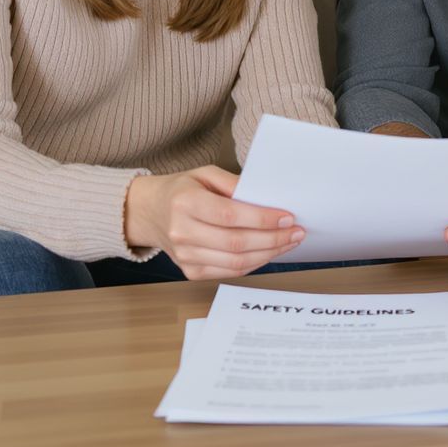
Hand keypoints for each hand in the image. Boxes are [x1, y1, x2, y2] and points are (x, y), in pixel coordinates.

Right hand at [124, 167, 304, 279]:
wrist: (149, 212)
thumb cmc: (182, 189)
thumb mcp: (205, 173)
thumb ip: (234, 183)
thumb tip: (266, 197)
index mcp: (185, 203)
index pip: (231, 216)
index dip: (263, 219)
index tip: (288, 217)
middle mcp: (183, 232)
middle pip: (237, 243)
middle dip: (273, 239)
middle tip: (297, 232)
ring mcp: (185, 256)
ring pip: (236, 263)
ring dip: (268, 254)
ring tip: (289, 242)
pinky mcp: (190, 271)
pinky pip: (229, 272)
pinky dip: (254, 263)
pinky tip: (268, 251)